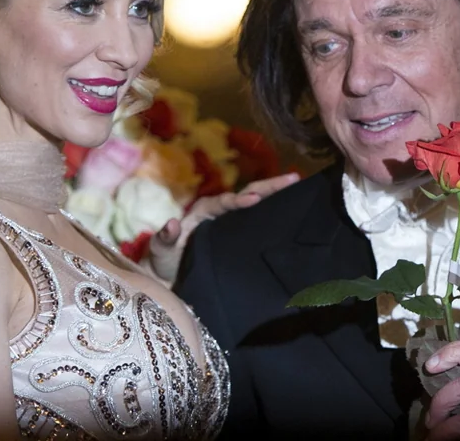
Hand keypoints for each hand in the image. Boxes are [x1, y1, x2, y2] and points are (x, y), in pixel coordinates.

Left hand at [148, 173, 299, 281]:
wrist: (171, 280)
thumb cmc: (164, 263)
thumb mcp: (160, 251)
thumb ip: (165, 238)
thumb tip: (172, 223)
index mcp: (203, 212)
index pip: (224, 202)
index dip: (239, 200)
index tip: (255, 199)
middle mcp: (219, 213)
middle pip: (247, 195)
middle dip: (268, 187)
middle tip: (293, 178)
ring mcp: (231, 224)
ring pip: (257, 205)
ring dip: (276, 196)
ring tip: (299, 187)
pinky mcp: (239, 236)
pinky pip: (258, 223)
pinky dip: (274, 214)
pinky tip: (294, 212)